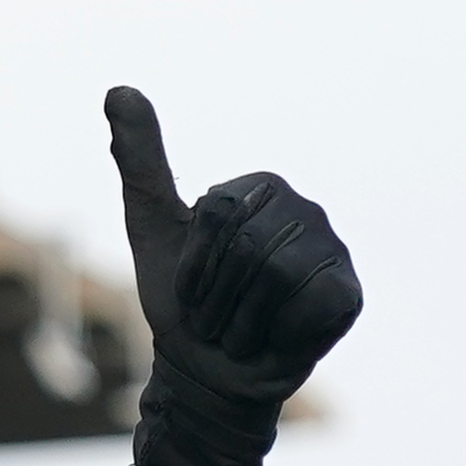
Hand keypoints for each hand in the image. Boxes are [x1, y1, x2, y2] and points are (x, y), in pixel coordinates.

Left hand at [105, 86, 360, 465]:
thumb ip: (141, 161)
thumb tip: (117, 89)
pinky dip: (278, 333)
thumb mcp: (152, 228)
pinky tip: (277, 338)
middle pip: (248, 243)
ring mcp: (332, 250)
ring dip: (241, 320)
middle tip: (217, 317)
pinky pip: (310, 303)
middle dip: (216, 295)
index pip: (219, 211)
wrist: (206, 376)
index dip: (195, 263)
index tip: (194, 288)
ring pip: (277, 275)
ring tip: (241, 331)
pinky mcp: (348, 294)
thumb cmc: (182, 306)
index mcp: (261, 189)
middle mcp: (305, 210)